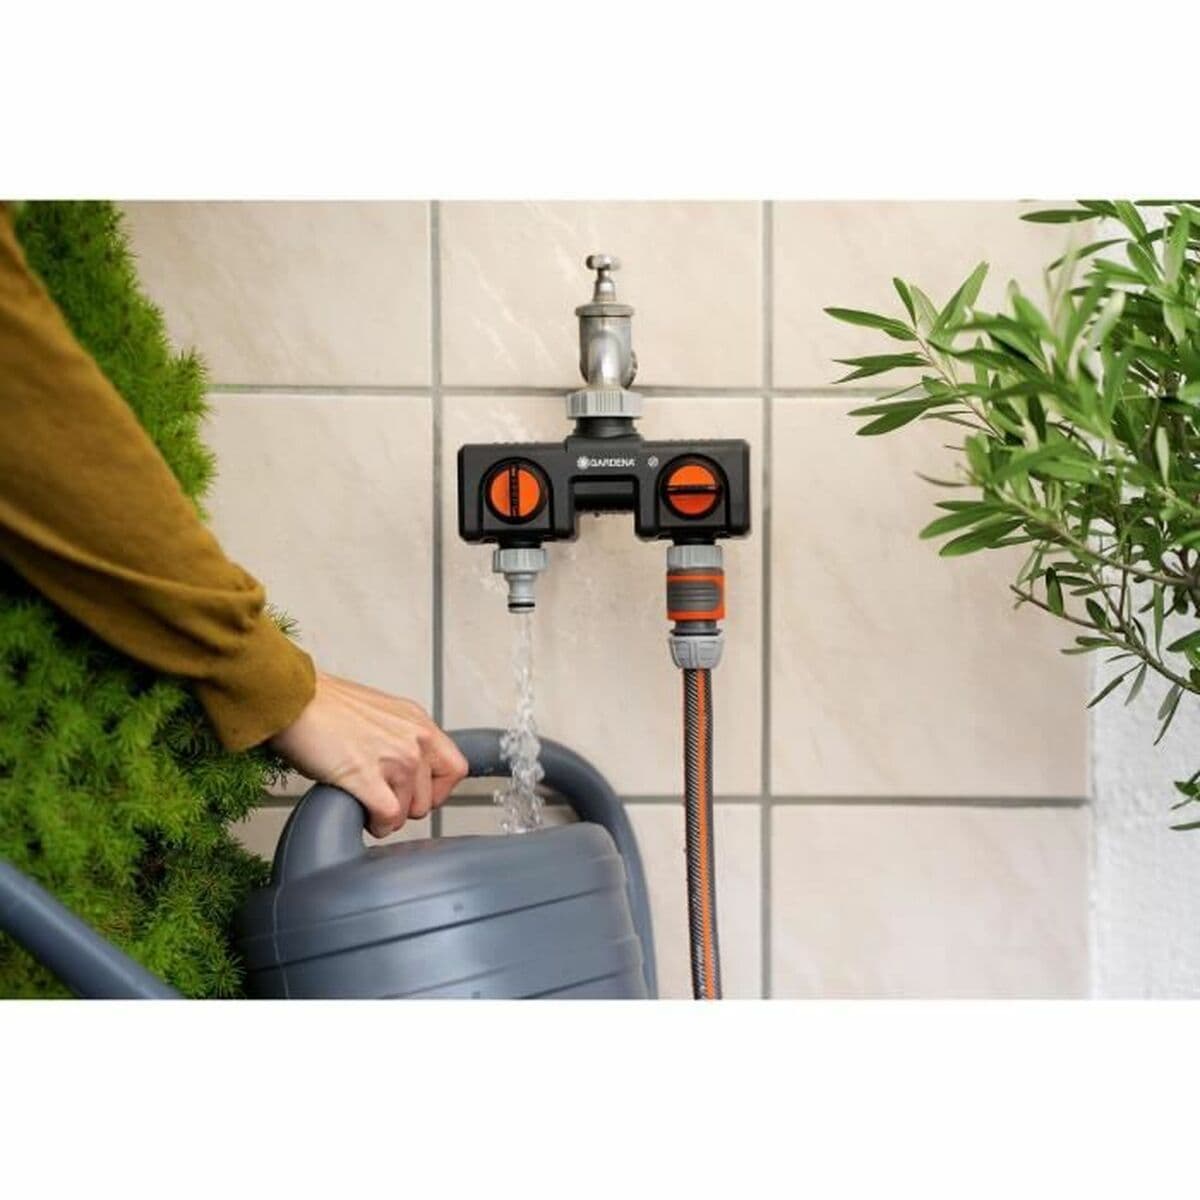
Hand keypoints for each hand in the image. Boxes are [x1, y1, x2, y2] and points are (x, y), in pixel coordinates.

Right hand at [268, 671, 468, 838]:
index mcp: (419, 722)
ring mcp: (394, 757)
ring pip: (407, 812)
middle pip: (431, 799)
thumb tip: (409, 770)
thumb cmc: (325, 707)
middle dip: (405, 807)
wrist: (293, 699)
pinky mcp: (366, 776)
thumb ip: (403, 738)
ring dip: (387, 817)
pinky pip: (387, 817)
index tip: (415, 794)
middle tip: (382, 799)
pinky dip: (375, 824)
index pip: (456, 769)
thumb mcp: (382, 714)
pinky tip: (361, 814)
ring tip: (365, 802)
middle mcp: (414, 738)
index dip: (436, 790)